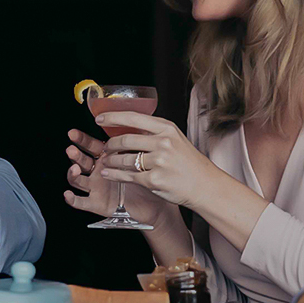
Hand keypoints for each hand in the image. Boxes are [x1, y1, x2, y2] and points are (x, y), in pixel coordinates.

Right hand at [64, 129, 171, 226]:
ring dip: (72, 174)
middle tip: (72, 149)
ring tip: (74, 169)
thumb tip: (138, 123)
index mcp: (107, 158)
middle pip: (81, 161)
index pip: (90, 146)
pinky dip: (73, 199)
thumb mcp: (142, 158)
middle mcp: (98, 172)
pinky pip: (81, 202)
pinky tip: (69, 194)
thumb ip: (136, 143)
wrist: (155, 203)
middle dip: (75, 155)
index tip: (73, 133)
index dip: (81, 140)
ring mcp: (96, 188)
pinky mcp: (97, 203)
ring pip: (77, 180)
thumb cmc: (149, 179)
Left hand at [93, 112, 226, 208]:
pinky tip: (108, 174)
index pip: (133, 117)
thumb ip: (154, 132)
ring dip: (110, 161)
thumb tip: (127, 127)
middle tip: (105, 148)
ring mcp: (159, 161)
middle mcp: (163, 142)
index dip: (112, 117)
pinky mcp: (154, 179)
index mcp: (166, 128)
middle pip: (125, 139)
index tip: (99, 118)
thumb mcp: (175, 138)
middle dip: (110, 145)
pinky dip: (114, 175)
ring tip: (106, 162)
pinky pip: (127, 176)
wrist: (204, 185)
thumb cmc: (188, 162)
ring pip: (124, 159)